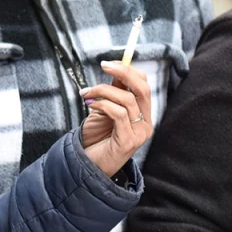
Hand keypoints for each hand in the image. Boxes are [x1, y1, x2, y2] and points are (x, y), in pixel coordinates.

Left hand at [79, 61, 151, 176]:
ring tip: (86, 93)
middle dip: (124, 72)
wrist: (87, 167)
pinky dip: (103, 104)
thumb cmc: (96, 139)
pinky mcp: (128, 142)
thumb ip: (113, 93)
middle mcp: (146, 124)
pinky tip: (90, 104)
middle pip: (143, 89)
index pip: (144, 85)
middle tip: (104, 65)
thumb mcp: (105, 110)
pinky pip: (119, 114)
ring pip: (127, 100)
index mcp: (143, 115)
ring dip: (103, 91)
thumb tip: (115, 69)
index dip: (129, 71)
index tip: (108, 63)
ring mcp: (139, 134)